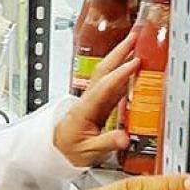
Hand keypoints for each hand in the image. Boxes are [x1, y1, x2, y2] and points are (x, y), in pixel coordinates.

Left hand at [54, 32, 139, 167]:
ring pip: (107, 73)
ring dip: (121, 57)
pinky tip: (133, 69)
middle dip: (119, 52)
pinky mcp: (98, 105)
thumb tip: (124, 138)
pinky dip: (123, 73)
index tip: (135, 63)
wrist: (54, 152)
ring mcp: (93, 100)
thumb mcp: (88, 152)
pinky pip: (112, 84)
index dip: (121, 74)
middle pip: (104, 69)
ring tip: (135, 45)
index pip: (105, 86)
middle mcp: (88, 100)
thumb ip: (106, 143)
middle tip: (134, 37)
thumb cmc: (68, 151)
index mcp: (85, 109)